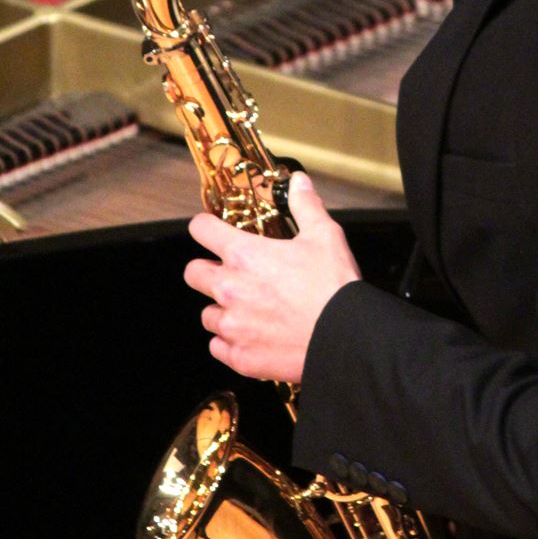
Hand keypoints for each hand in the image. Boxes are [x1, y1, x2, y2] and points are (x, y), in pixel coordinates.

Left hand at [184, 173, 361, 384]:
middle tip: (231, 274)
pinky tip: (251, 336)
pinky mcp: (240, 356)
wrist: (344, 337)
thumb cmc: (334, 287)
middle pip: (193, 273)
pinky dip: (230, 343)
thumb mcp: (325, 236)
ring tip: (248, 310)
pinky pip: (218, 347)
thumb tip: (298, 182)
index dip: (206, 227)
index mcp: (244, 255)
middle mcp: (229, 289)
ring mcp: (232, 325)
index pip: (201, 229)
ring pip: (207, 314)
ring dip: (222, 310)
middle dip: (207, 270)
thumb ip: (305, 206)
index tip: (212, 230)